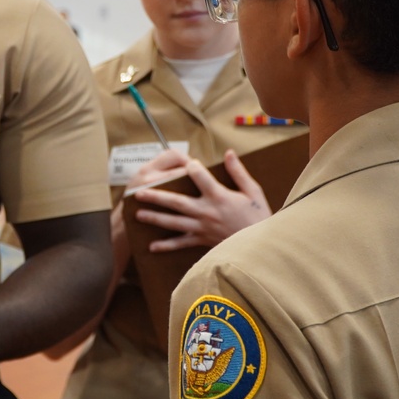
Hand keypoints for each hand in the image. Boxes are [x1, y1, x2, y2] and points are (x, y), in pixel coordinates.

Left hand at [132, 149, 269, 251]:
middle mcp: (206, 211)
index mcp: (219, 196)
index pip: (199, 176)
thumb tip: (228, 152)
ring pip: (174, 222)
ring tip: (138, 214)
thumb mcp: (253, 191)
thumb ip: (238, 171)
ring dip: (155, 218)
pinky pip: (182, 244)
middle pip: (177, 202)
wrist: (260, 246)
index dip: (192, 167)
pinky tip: (152, 246)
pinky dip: (167, 245)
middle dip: (156, 196)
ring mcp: (202, 228)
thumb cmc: (258, 216)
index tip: (187, 162)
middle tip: (138, 192)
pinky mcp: (202, 241)